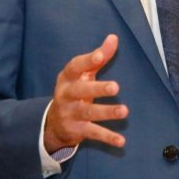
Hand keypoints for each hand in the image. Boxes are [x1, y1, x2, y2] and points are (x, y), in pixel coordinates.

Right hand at [44, 34, 127, 152]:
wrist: (53, 123)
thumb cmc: (75, 90)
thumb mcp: (83, 73)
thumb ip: (99, 56)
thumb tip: (114, 37)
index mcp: (67, 77)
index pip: (76, 66)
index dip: (87, 60)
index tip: (101, 55)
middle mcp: (66, 95)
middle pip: (81, 90)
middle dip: (97, 88)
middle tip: (116, 87)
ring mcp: (71, 113)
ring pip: (89, 113)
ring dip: (107, 112)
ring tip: (124, 111)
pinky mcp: (77, 130)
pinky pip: (93, 133)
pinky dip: (107, 138)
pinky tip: (121, 141)